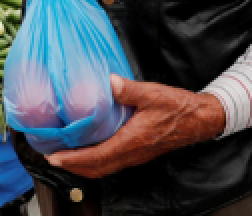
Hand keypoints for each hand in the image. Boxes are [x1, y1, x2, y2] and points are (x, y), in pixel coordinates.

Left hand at [46, 76, 226, 178]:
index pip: (98, 157)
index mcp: (133, 141)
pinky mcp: (138, 152)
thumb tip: (110, 82)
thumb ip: (130, 89)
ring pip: (104, 167)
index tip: (55, 158)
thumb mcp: (153, 93)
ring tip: (64, 156)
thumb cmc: (179, 107)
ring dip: (82, 165)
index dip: (74, 159)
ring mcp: (136, 155)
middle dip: (72, 166)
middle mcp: (133, 153)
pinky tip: (87, 150)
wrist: (200, 119)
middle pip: (97, 168)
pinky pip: (112, 162)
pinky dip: (95, 161)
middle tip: (51, 157)